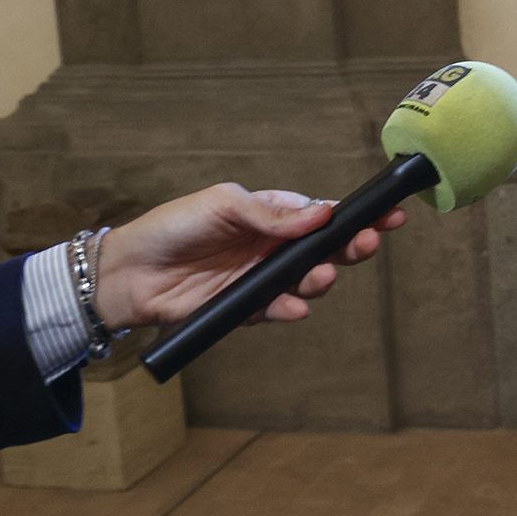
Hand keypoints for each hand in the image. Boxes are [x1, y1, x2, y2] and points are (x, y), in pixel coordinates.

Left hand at [93, 184, 405, 330]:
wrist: (130, 273)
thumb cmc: (173, 228)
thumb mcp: (223, 205)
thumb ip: (271, 213)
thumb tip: (319, 213)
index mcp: (272, 215)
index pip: (322, 214)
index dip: (355, 216)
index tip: (387, 216)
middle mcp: (273, 248)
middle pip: (325, 249)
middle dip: (350, 247)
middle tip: (365, 245)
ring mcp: (262, 279)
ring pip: (306, 282)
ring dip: (319, 279)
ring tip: (320, 276)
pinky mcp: (246, 308)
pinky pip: (277, 310)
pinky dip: (289, 310)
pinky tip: (295, 308)